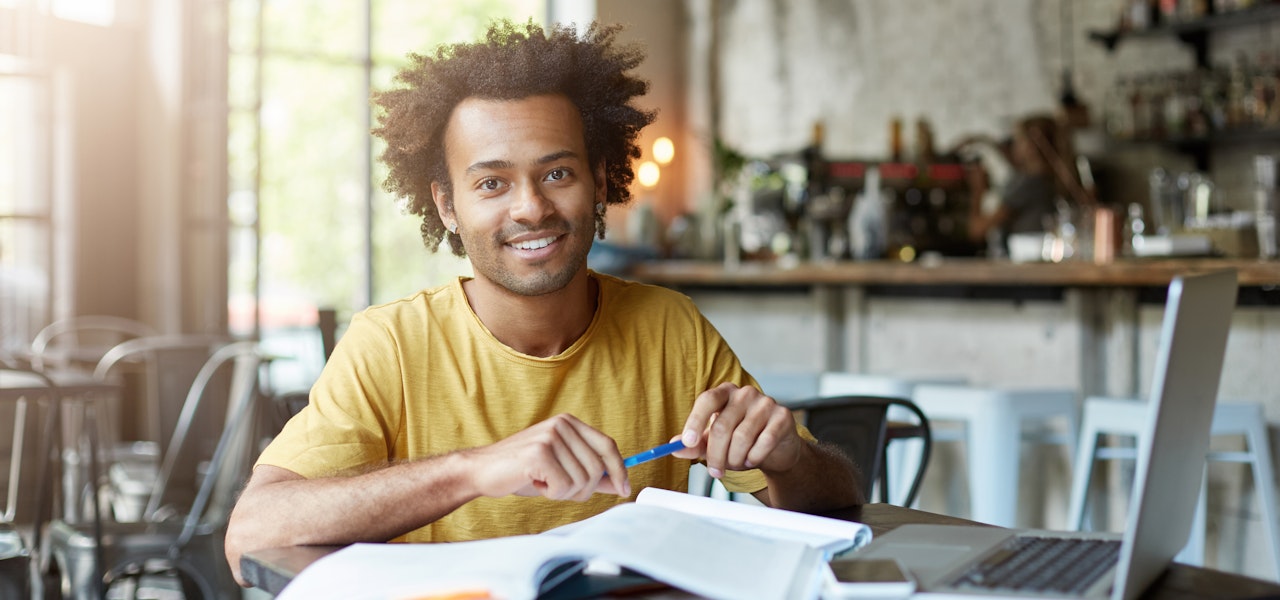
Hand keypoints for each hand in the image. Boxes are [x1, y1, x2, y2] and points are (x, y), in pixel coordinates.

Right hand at [462, 414, 628, 501]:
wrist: (483, 471)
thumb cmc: (523, 471)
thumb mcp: (562, 470)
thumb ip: (590, 475)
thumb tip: (620, 484)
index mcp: (570, 424)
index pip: (607, 445)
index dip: (619, 469)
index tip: (624, 489)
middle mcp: (562, 425)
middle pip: (596, 468)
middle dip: (583, 490)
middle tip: (559, 489)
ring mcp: (550, 436)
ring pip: (581, 481)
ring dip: (563, 493)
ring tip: (543, 483)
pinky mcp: (540, 453)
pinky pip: (564, 487)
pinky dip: (551, 494)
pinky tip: (535, 484)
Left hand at [673, 383, 803, 478]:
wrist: (776, 447)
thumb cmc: (742, 440)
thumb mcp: (714, 441)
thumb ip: (694, 443)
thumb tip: (674, 447)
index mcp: (725, 393)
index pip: (707, 400)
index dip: (695, 421)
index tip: (687, 442)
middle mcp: (745, 393)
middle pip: (722, 425)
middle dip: (716, 455)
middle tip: (715, 471)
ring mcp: (766, 403)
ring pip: (742, 438)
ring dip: (735, 459)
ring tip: (736, 463)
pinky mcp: (782, 417)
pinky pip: (764, 443)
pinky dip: (754, 458)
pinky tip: (752, 459)